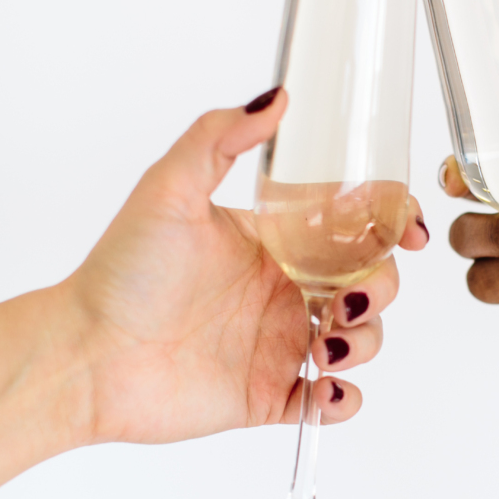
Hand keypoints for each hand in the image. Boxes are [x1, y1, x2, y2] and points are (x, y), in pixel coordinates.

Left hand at [66, 88, 427, 443]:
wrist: (87, 354)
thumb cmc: (123, 271)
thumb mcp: (169, 189)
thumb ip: (219, 138)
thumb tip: (276, 98)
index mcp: (277, 242)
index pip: (354, 227)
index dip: (393, 224)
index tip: (411, 230)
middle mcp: (288, 290)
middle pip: (372, 283)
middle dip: (381, 288)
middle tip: (349, 299)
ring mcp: (282, 343)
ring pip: (362, 340)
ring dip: (366, 342)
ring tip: (326, 345)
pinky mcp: (272, 393)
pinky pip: (331, 401)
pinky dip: (344, 399)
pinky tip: (325, 388)